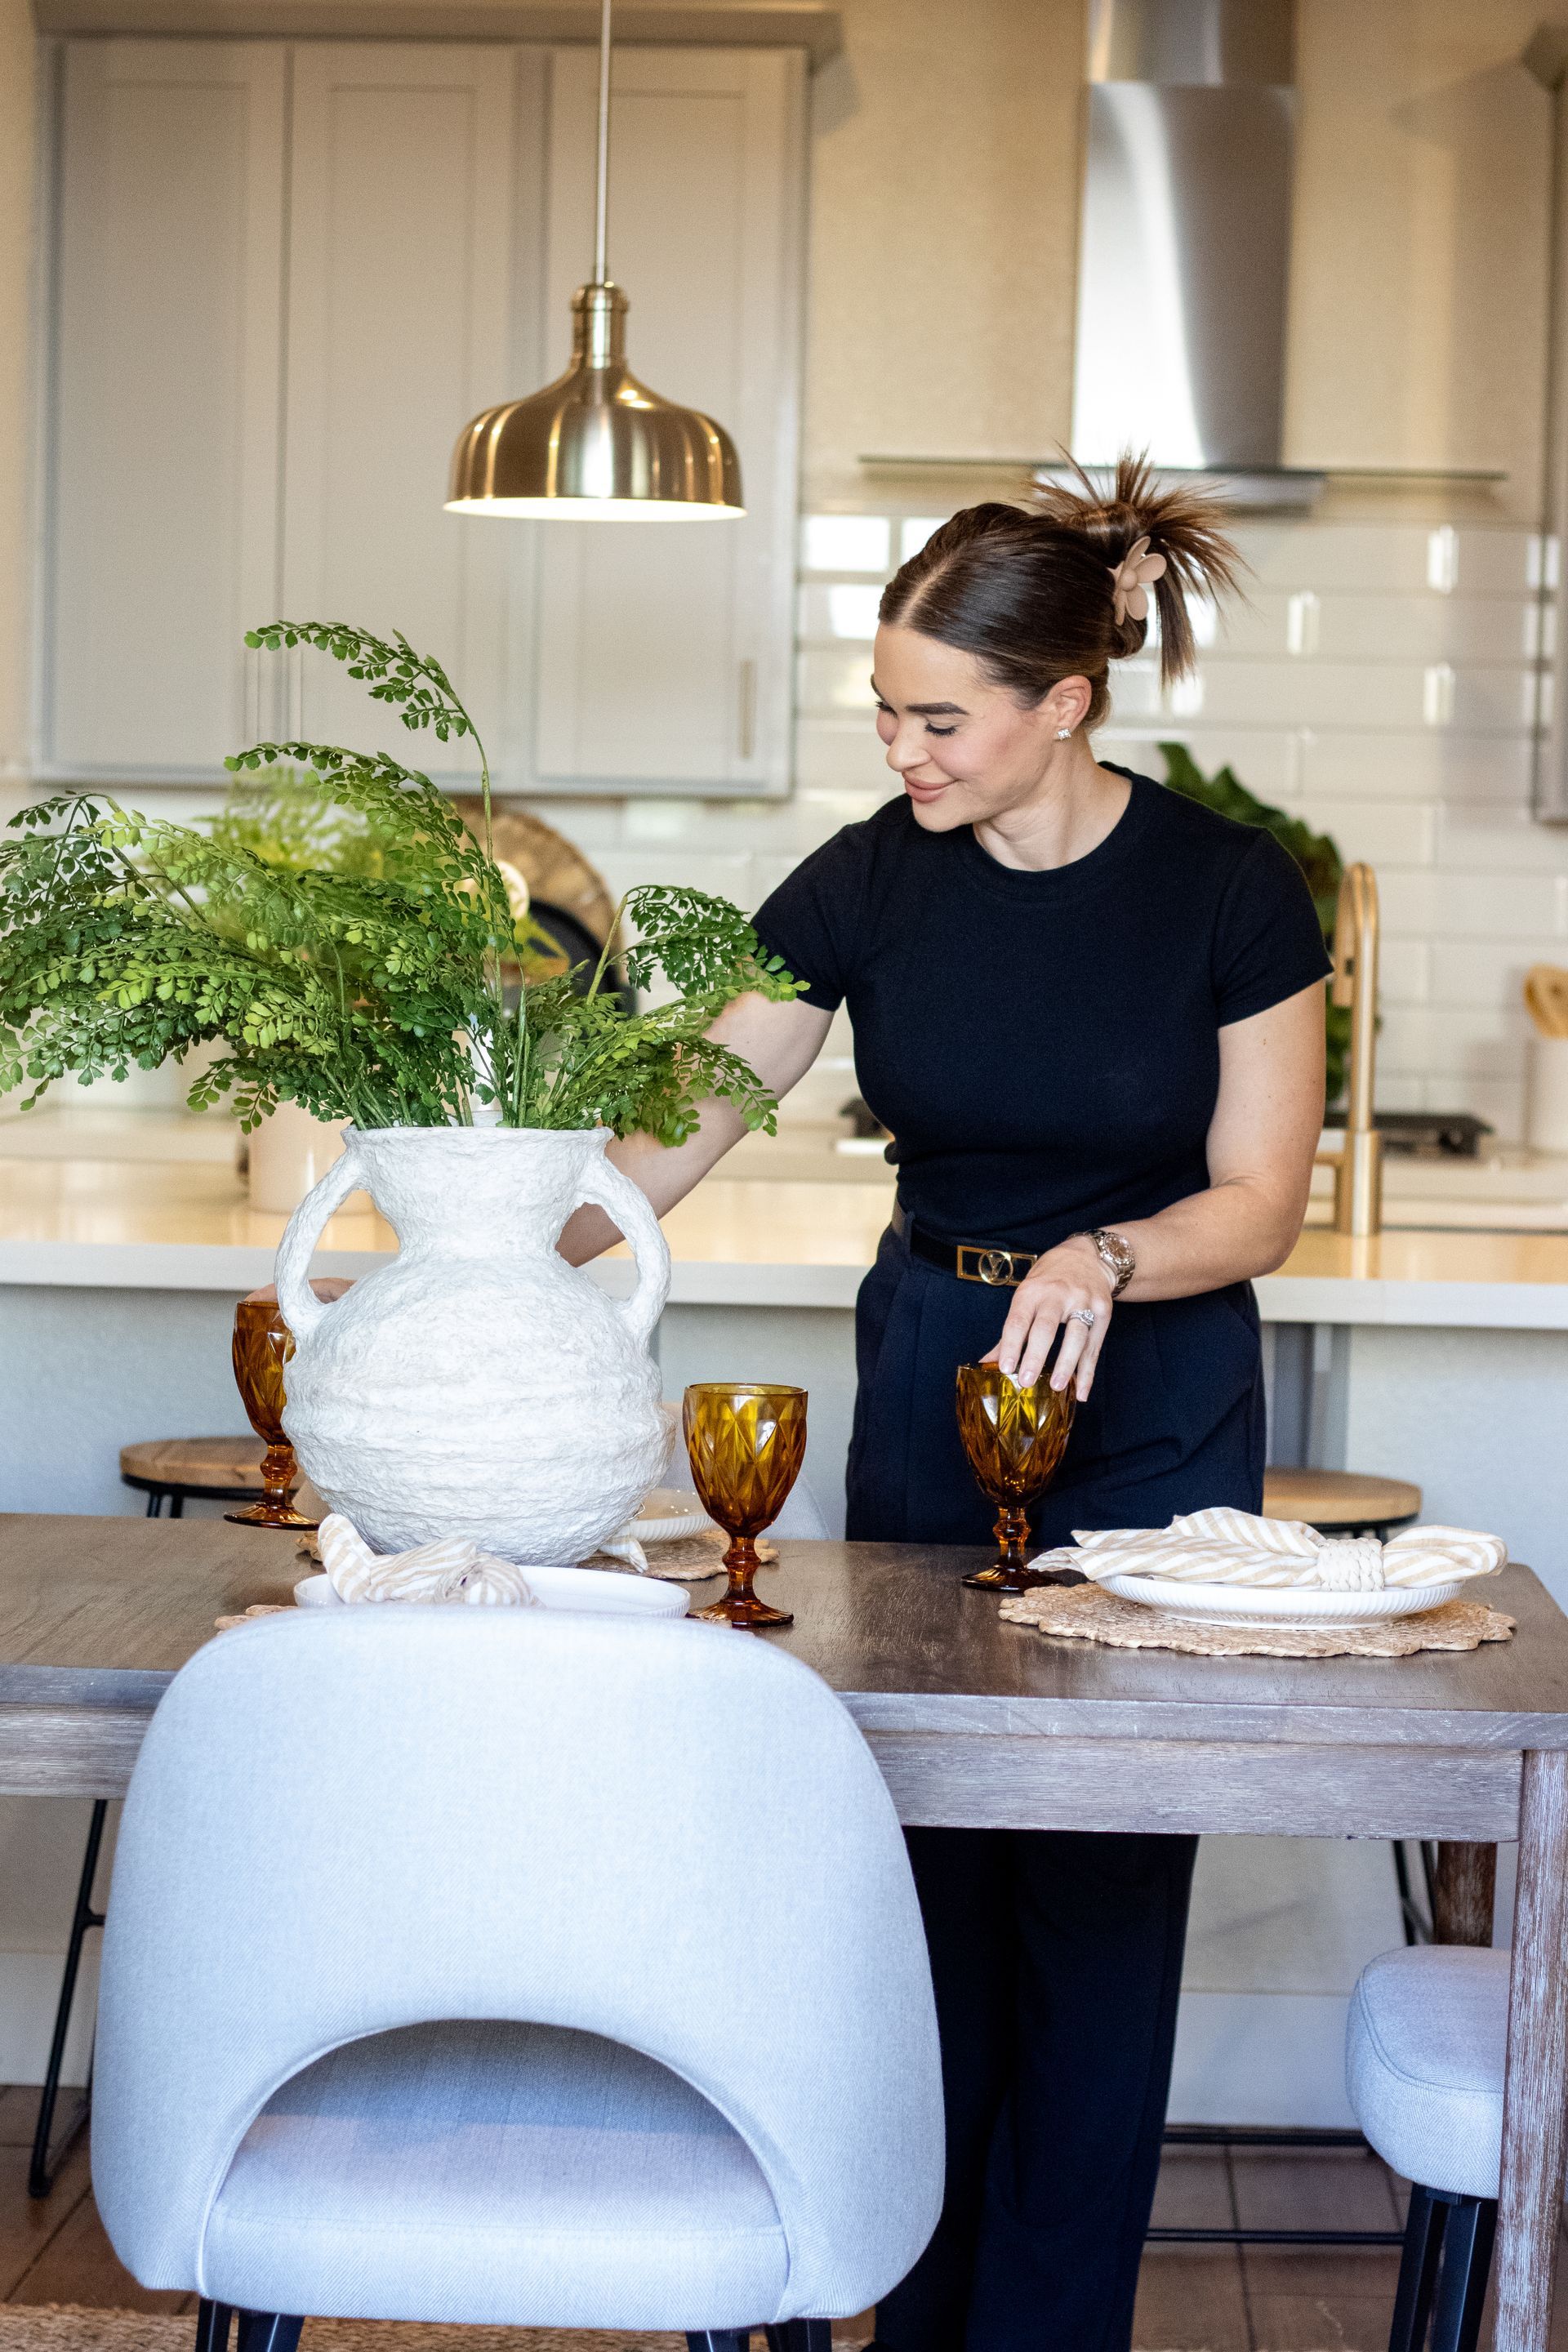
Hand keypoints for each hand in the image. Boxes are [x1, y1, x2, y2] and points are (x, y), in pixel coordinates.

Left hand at [983, 1235, 1113, 1398]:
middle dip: (1035, 1356)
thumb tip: (987, 1363)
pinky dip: (1088, 1371)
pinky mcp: (1103, 1310)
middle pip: (1046, 1328)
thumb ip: (1011, 1331)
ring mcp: (1083, 1301)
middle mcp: (1057, 1294)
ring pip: (1075, 1336)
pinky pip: (1095, 1346)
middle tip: (1026, 1381)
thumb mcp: (1027, 1295)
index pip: (1018, 1320)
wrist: (1087, 1256)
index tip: (1005, 1368)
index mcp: (1032, 1291)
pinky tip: (1081, 1391)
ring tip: (1057, 1387)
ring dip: (1066, 1364)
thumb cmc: (1049, 1280)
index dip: (1011, 1345)